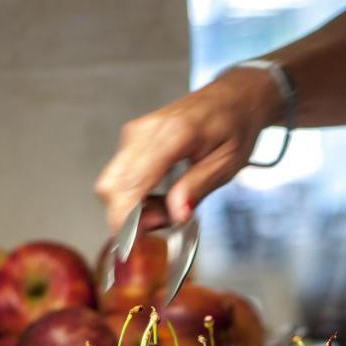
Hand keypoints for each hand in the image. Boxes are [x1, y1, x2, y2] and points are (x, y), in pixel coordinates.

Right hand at [95, 68, 282, 231]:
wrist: (233, 98)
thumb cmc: (236, 127)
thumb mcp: (228, 163)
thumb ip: (198, 187)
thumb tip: (176, 215)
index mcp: (172, 135)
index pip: (131, 184)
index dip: (126, 221)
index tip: (134, 247)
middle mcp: (144, 131)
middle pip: (110, 187)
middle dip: (130, 218)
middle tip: (167, 221)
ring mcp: (134, 133)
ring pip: (112, 185)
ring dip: (135, 208)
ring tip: (172, 206)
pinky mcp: (132, 139)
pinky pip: (120, 176)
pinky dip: (136, 196)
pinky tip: (163, 195)